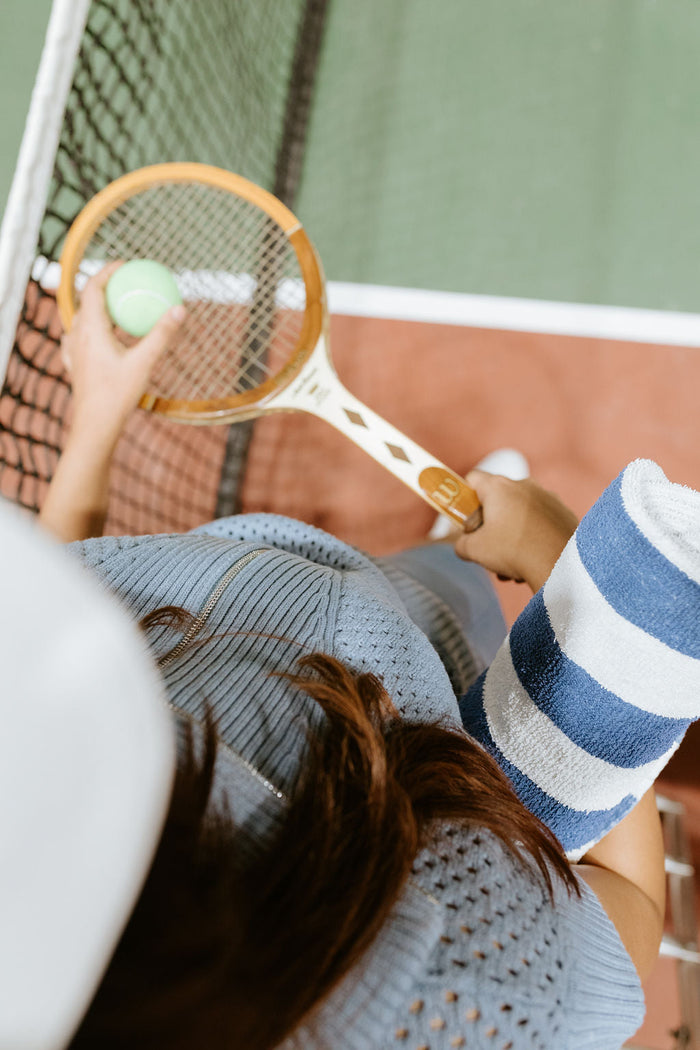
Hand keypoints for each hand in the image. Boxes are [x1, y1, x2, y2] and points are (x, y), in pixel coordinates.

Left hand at [62, 262, 184, 443]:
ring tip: (118, 308)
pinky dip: (93, 330)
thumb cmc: (118, 394)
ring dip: (99, 309)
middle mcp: (76, 335)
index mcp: (90, 329)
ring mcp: (73, 351)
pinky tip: (100, 337)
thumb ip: (162, 334)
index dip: (107, 271)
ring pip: (83, 319)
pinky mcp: (74, 365)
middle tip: (126, 283)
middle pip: (87, 301)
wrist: (95, 425)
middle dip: (105, 287)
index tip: (125, 265)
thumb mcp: (145, 362)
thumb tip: (180, 308)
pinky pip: (81, 338)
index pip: (93, 287)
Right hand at [454, 470, 577, 591]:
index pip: (472, 479)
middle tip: (488, 546)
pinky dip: (533, 537)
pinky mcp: (563, 512)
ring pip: (519, 513)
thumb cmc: (514, 551)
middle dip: (490, 524)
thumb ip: (461, 544)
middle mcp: (524, 485)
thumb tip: (463, 545)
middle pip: (497, 499)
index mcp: (498, 487)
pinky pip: (540, 521)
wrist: (561, 565)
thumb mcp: (474, 551)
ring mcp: (547, 497)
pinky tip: (532, 560)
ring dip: (511, 535)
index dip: (463, 498)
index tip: (465, 519)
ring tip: (512, 564)